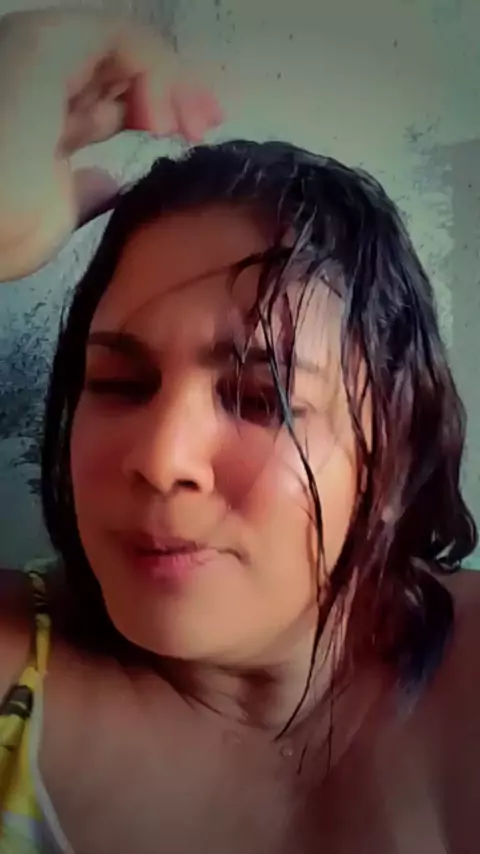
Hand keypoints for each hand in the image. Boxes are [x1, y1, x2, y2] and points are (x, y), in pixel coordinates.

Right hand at [0, 8, 223, 278]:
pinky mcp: (46, 44)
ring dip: (172, 82)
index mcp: (37, 121)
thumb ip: (80, 190)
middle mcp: (38, 81)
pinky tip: (163, 118)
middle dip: (176, 92)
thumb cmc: (4, 231)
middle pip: (122, 71)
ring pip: (127, 49)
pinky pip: (120, 38)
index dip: (153, 111)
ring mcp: (40, 57)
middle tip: (208, 123)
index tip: (193, 137)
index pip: (105, 102)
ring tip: (192, 126)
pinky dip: (154, 70)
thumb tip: (105, 180)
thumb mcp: (53, 215)